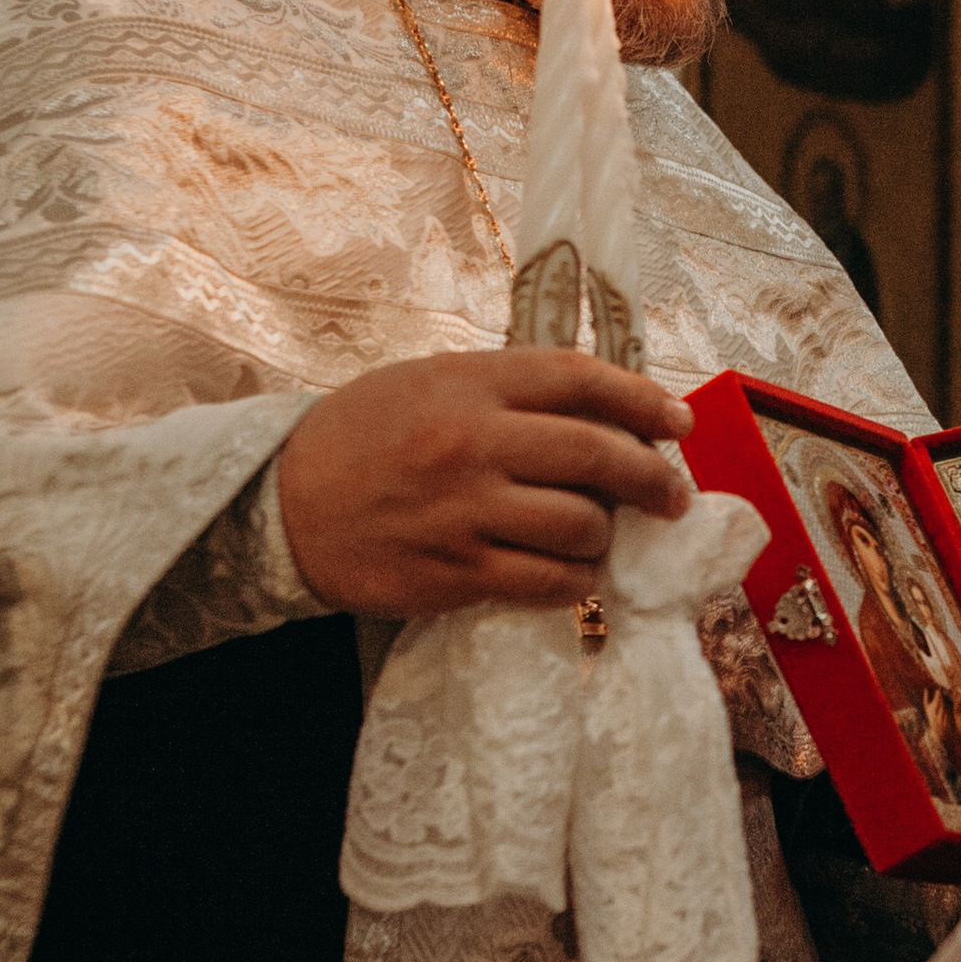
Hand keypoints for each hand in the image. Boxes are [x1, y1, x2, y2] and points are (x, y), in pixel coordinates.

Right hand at [277, 346, 693, 617]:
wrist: (281, 503)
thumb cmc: (364, 436)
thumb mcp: (431, 382)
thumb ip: (511, 390)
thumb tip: (606, 414)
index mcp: (470, 382)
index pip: (581, 379)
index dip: (645, 400)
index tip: (678, 422)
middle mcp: (471, 441)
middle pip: (598, 454)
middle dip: (653, 478)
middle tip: (672, 495)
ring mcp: (464, 511)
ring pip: (582, 526)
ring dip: (605, 536)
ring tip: (596, 537)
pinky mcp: (454, 573)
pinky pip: (547, 582)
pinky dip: (574, 581)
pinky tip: (569, 574)